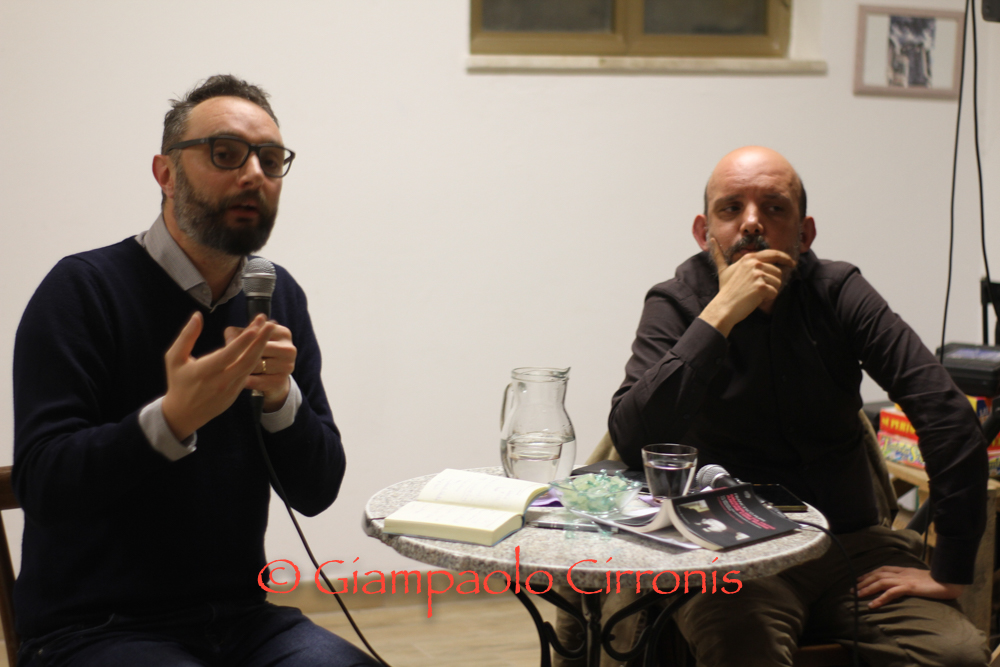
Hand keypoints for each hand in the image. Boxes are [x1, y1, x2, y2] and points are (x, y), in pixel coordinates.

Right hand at [162, 312, 274, 440]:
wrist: (184, 413)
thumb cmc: (178, 381)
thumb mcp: (174, 358)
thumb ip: (186, 336)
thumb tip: (197, 315)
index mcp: (204, 371)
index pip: (228, 354)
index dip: (243, 341)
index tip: (255, 327)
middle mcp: (220, 381)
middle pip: (246, 360)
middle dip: (261, 341)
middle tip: (270, 324)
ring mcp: (230, 389)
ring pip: (251, 367)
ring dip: (261, 348)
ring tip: (268, 330)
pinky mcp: (236, 393)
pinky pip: (249, 374)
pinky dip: (257, 358)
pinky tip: (261, 345)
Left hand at [224, 320, 296, 412]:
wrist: (274, 379)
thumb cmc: (260, 354)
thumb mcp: (251, 340)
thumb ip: (239, 334)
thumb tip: (230, 336)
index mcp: (283, 333)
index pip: (259, 332)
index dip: (242, 338)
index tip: (230, 344)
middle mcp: (289, 349)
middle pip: (257, 349)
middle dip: (240, 354)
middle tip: (228, 359)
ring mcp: (287, 366)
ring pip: (256, 366)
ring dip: (242, 369)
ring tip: (234, 369)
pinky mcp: (281, 381)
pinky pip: (257, 381)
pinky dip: (246, 381)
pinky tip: (240, 380)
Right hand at [698, 237, 795, 335]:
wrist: (724, 306)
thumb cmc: (725, 290)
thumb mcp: (723, 269)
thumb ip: (719, 255)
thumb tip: (712, 240)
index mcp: (748, 258)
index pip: (773, 254)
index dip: (785, 258)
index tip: (792, 263)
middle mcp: (754, 263)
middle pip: (777, 271)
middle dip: (773, 282)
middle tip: (760, 290)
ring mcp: (758, 274)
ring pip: (778, 282)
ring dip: (771, 291)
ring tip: (756, 294)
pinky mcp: (761, 286)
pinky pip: (775, 292)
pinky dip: (768, 298)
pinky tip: (756, 299)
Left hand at [855, 566, 963, 608]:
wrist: (950, 581)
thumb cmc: (937, 581)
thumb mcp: (919, 578)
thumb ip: (909, 578)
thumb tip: (901, 583)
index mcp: (904, 569)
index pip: (882, 569)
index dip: (869, 574)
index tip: (858, 579)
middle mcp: (902, 572)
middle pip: (877, 575)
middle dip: (863, 581)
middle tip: (852, 589)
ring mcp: (905, 579)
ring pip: (880, 582)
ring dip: (867, 589)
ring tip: (856, 596)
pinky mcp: (910, 587)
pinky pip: (891, 593)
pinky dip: (880, 598)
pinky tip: (872, 605)